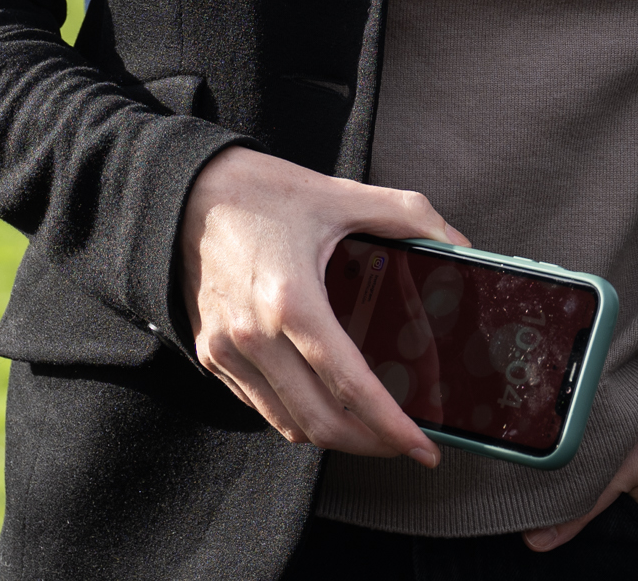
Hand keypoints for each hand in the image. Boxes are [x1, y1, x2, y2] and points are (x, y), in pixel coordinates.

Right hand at [176, 147, 470, 462]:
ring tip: (366, 425)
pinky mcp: (210, 352)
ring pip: (289, 424)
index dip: (393, 427)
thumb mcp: (337, 194)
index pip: (352, 386)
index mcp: (292, 300)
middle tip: (402, 442)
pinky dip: (296, 413)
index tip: (423, 448)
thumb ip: (405, 215)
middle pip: (322, 423)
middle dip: (371, 445)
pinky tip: (320, 395)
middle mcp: (255, 335)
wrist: (182, 189)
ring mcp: (227, 349)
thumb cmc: (256, 190)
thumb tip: (454, 242)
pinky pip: (260, 405)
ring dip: (333, 434)